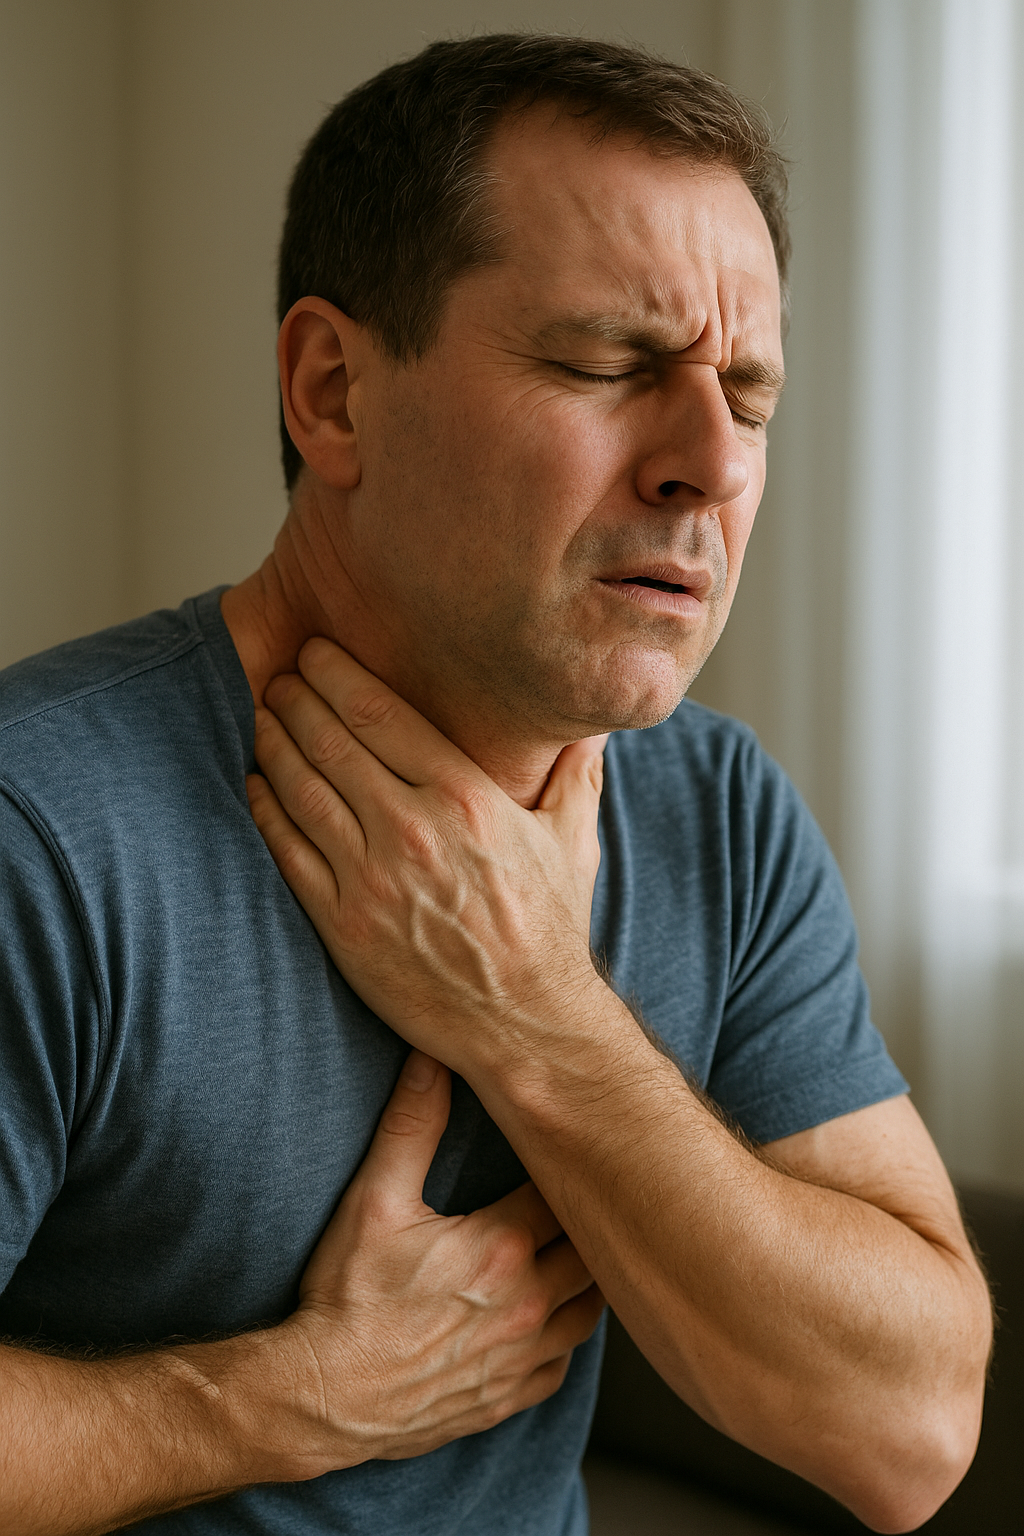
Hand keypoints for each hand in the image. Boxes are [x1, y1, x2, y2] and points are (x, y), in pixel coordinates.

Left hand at [246, 638, 608, 1075]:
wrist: (527, 1022)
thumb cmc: (550, 927)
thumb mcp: (573, 837)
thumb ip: (574, 768)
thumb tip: (590, 720)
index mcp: (465, 797)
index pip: (381, 714)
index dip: (338, 675)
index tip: (317, 653)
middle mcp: (412, 830)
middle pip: (331, 742)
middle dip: (296, 700)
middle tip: (278, 677)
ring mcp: (371, 879)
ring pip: (301, 790)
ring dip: (273, 746)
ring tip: (261, 719)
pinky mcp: (343, 925)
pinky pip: (289, 853)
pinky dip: (266, 811)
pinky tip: (256, 786)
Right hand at [273, 1048, 603, 1473]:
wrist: (323, 1397)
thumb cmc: (345, 1298)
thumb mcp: (374, 1200)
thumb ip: (411, 1125)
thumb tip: (431, 1059)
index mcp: (503, 1246)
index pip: (565, 1191)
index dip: (566, 1168)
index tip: (565, 1151)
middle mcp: (527, 1302)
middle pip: (591, 1251)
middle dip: (585, 1222)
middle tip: (579, 1197)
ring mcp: (522, 1357)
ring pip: (590, 1312)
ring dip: (585, 1281)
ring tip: (572, 1252)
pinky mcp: (508, 1398)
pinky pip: (562, 1367)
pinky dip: (563, 1339)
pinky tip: (549, 1319)